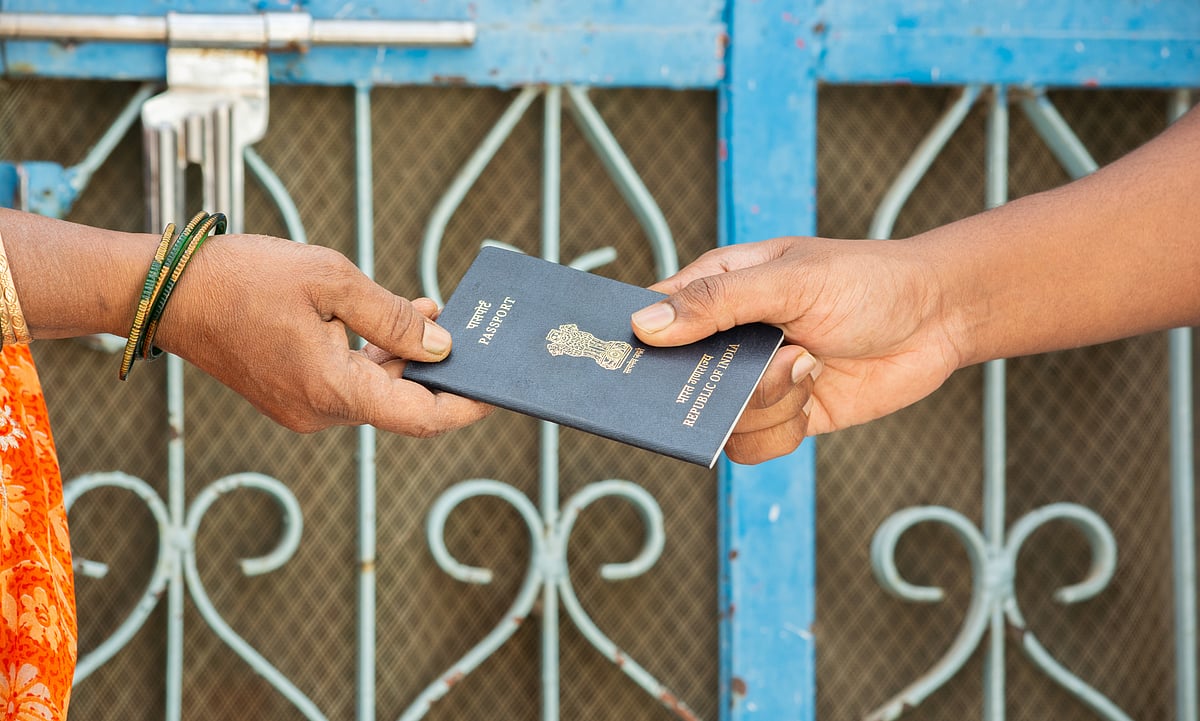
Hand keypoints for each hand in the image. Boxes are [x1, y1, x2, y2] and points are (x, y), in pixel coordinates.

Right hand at [154, 234, 491, 434]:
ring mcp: (304, 407)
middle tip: (474, 333)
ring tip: (433, 310)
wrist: (167, 292)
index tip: (499, 389)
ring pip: (376, 390)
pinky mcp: (292, 394)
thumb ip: (392, 319)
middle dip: (440, 370)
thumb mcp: (331, 281)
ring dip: (408, 356)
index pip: (421, 417)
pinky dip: (376, 356)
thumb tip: (443, 348)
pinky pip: (348, 382)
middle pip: (402, 403)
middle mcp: (321, 412)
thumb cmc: (244, 278)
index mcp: (334, 390)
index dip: (466, 406)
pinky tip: (395, 318)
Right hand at [631, 236, 961, 462]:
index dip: (635, 343)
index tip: (630, 364)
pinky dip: (783, 429)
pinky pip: (754, 446)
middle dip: (708, 388)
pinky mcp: (785, 416)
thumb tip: (646, 325)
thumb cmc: (866, 281)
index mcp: (718, 290)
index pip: (653, 319)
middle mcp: (729, 340)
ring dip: (765, 403)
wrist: (938, 319)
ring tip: (807, 365)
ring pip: (718, 422)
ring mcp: (755, 382)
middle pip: (676, 383)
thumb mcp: (789, 281)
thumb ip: (718, 303)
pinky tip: (813, 392)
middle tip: (749, 373)